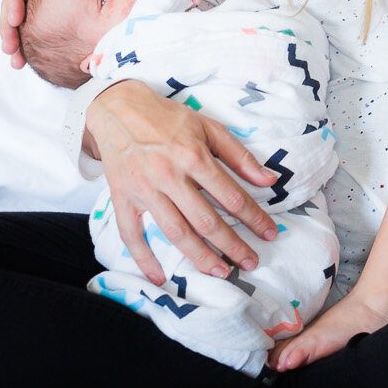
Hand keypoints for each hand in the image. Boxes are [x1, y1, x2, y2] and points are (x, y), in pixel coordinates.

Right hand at [0, 0, 131, 67]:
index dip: (12, 2)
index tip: (15, 22)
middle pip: (16, 4)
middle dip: (9, 29)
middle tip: (10, 51)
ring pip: (28, 16)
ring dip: (20, 39)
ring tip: (18, 62)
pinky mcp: (65, 2)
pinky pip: (46, 21)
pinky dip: (39, 38)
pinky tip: (39, 56)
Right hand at [89, 80, 278, 284]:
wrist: (118, 109)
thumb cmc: (168, 119)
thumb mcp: (209, 128)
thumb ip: (240, 156)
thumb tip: (269, 181)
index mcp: (194, 157)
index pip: (231, 196)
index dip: (253, 218)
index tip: (269, 234)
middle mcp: (169, 176)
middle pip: (205, 221)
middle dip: (232, 245)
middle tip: (251, 263)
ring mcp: (143, 190)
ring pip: (175, 232)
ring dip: (199, 257)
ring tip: (221, 272)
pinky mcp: (122, 199)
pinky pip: (131, 235)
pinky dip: (143, 258)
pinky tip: (160, 278)